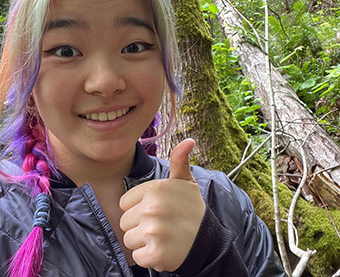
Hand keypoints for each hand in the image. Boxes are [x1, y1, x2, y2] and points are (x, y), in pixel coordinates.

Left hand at [119, 139, 205, 271]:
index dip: (138, 208)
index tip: (155, 210)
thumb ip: (179, 160)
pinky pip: (137, 257)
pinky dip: (148, 257)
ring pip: (129, 240)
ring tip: (162, 236)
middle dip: (139, 225)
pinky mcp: (155, 253)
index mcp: (154, 188)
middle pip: (125, 222)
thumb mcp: (185, 182)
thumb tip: (189, 140)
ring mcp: (153, 231)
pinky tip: (163, 249)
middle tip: (160, 224)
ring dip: (143, 242)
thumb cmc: (191, 208)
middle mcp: (152, 208)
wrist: (208, 239)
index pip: (124, 203)